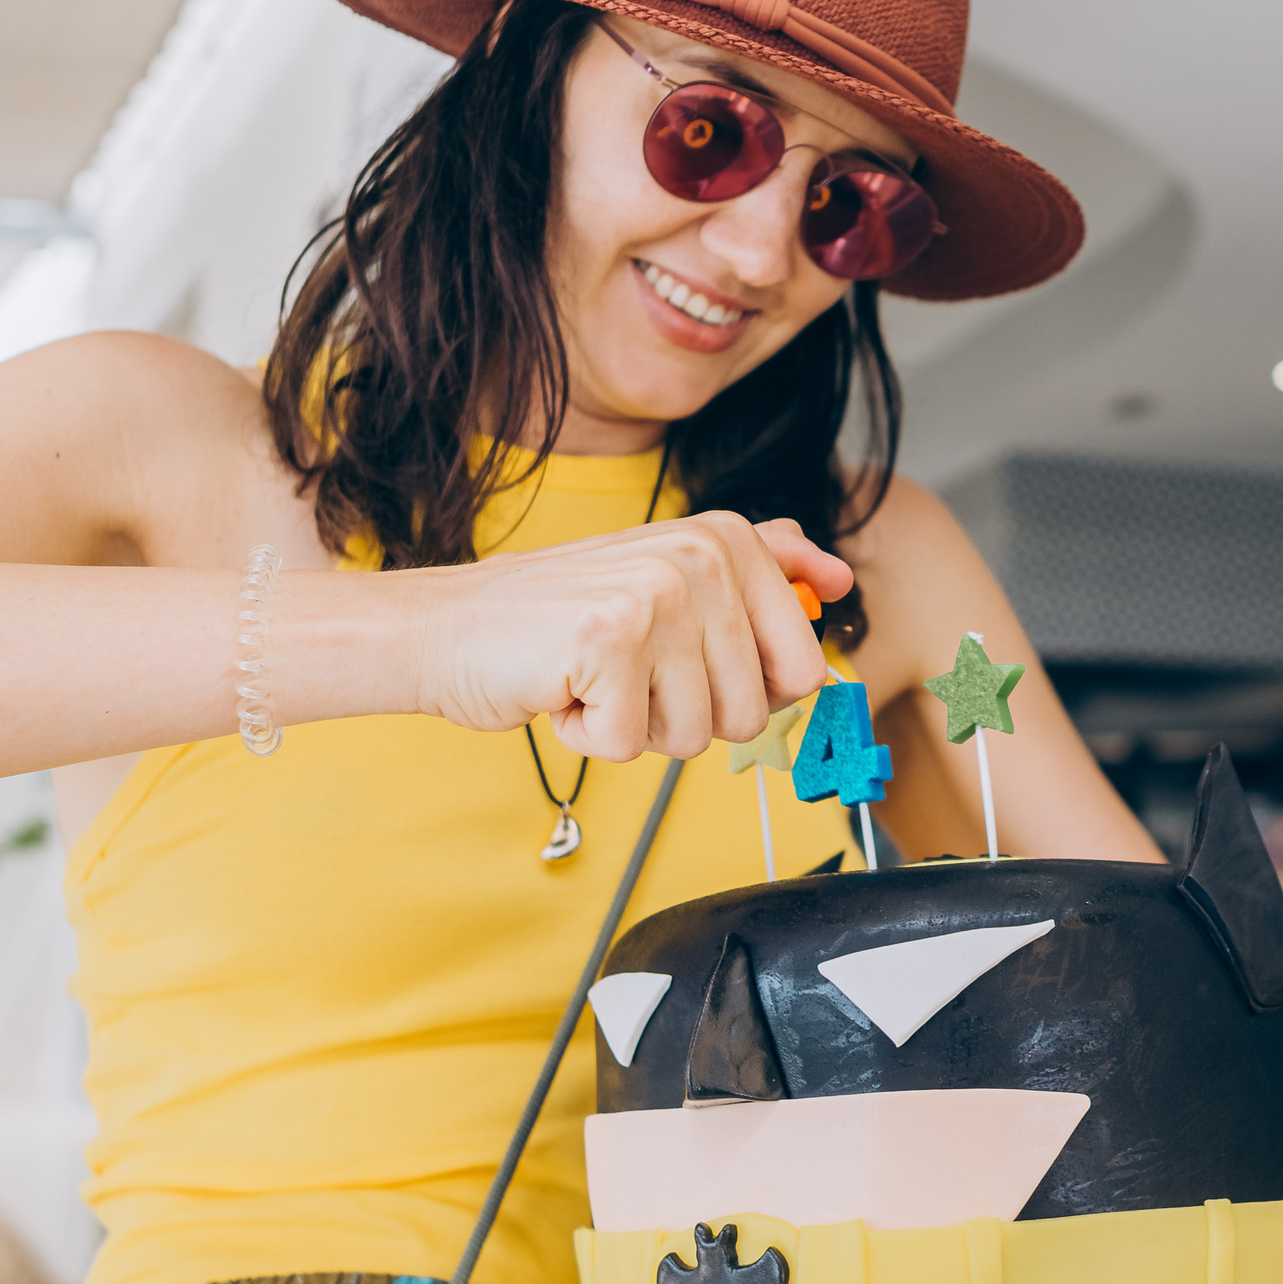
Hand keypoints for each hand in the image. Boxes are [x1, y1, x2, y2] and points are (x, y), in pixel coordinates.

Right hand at [408, 510, 850, 761]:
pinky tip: (564, 690)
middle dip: (685, 715)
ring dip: (639, 727)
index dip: (746, 694)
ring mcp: (656, 596)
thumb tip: (832, 578)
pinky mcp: (610, 642)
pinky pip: (635, 744)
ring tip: (595, 678)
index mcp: (726, 539)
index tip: (690, 668)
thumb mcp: (666, 576)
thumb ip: (756, 569)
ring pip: (696, 734)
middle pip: (751, 711)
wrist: (450, 628)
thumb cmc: (558, 620)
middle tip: (629, 672)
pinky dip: (594, 737)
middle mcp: (699, 556)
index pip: (802, 666)